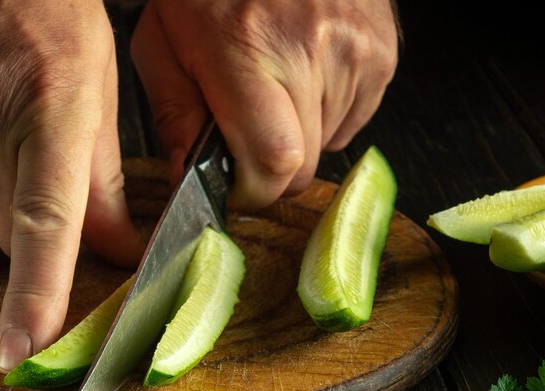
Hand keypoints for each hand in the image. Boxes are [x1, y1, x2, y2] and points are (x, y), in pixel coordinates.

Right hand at [0, 0, 142, 372]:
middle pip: (8, 234)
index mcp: (50, 110)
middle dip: (33, 229)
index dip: (35, 296)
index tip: (21, 352)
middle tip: (38, 173)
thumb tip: (117, 252)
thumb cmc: (47, 12)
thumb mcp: (95, 87)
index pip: (45, 225)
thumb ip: (102, 181)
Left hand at [131, 0, 398, 208]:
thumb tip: (186, 180)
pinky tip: (303, 77)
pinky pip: (354, 120)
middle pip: (303, 167)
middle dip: (271, 171)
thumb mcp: (162, 44)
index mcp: (247, 49)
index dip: (253, 191)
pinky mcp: (382, 51)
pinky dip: (326, 115)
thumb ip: (173, 117)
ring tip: (275, 90)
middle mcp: (310, 49)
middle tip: (246, 138)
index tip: (234, 187)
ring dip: (298, 137)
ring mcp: (355, 50)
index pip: (273, 161)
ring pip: (328, 146)